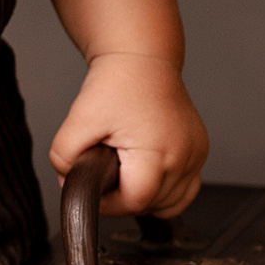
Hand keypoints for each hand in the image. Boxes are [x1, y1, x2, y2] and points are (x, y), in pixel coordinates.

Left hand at [49, 50, 208, 217]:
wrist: (142, 59)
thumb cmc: (118, 83)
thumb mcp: (78, 119)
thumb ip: (64, 157)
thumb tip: (68, 181)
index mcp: (158, 151)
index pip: (135, 202)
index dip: (109, 203)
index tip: (95, 189)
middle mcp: (184, 156)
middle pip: (152, 205)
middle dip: (124, 198)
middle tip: (107, 173)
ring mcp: (196, 154)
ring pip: (171, 203)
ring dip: (146, 198)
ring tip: (125, 172)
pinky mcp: (200, 151)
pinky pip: (185, 190)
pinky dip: (165, 191)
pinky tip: (146, 176)